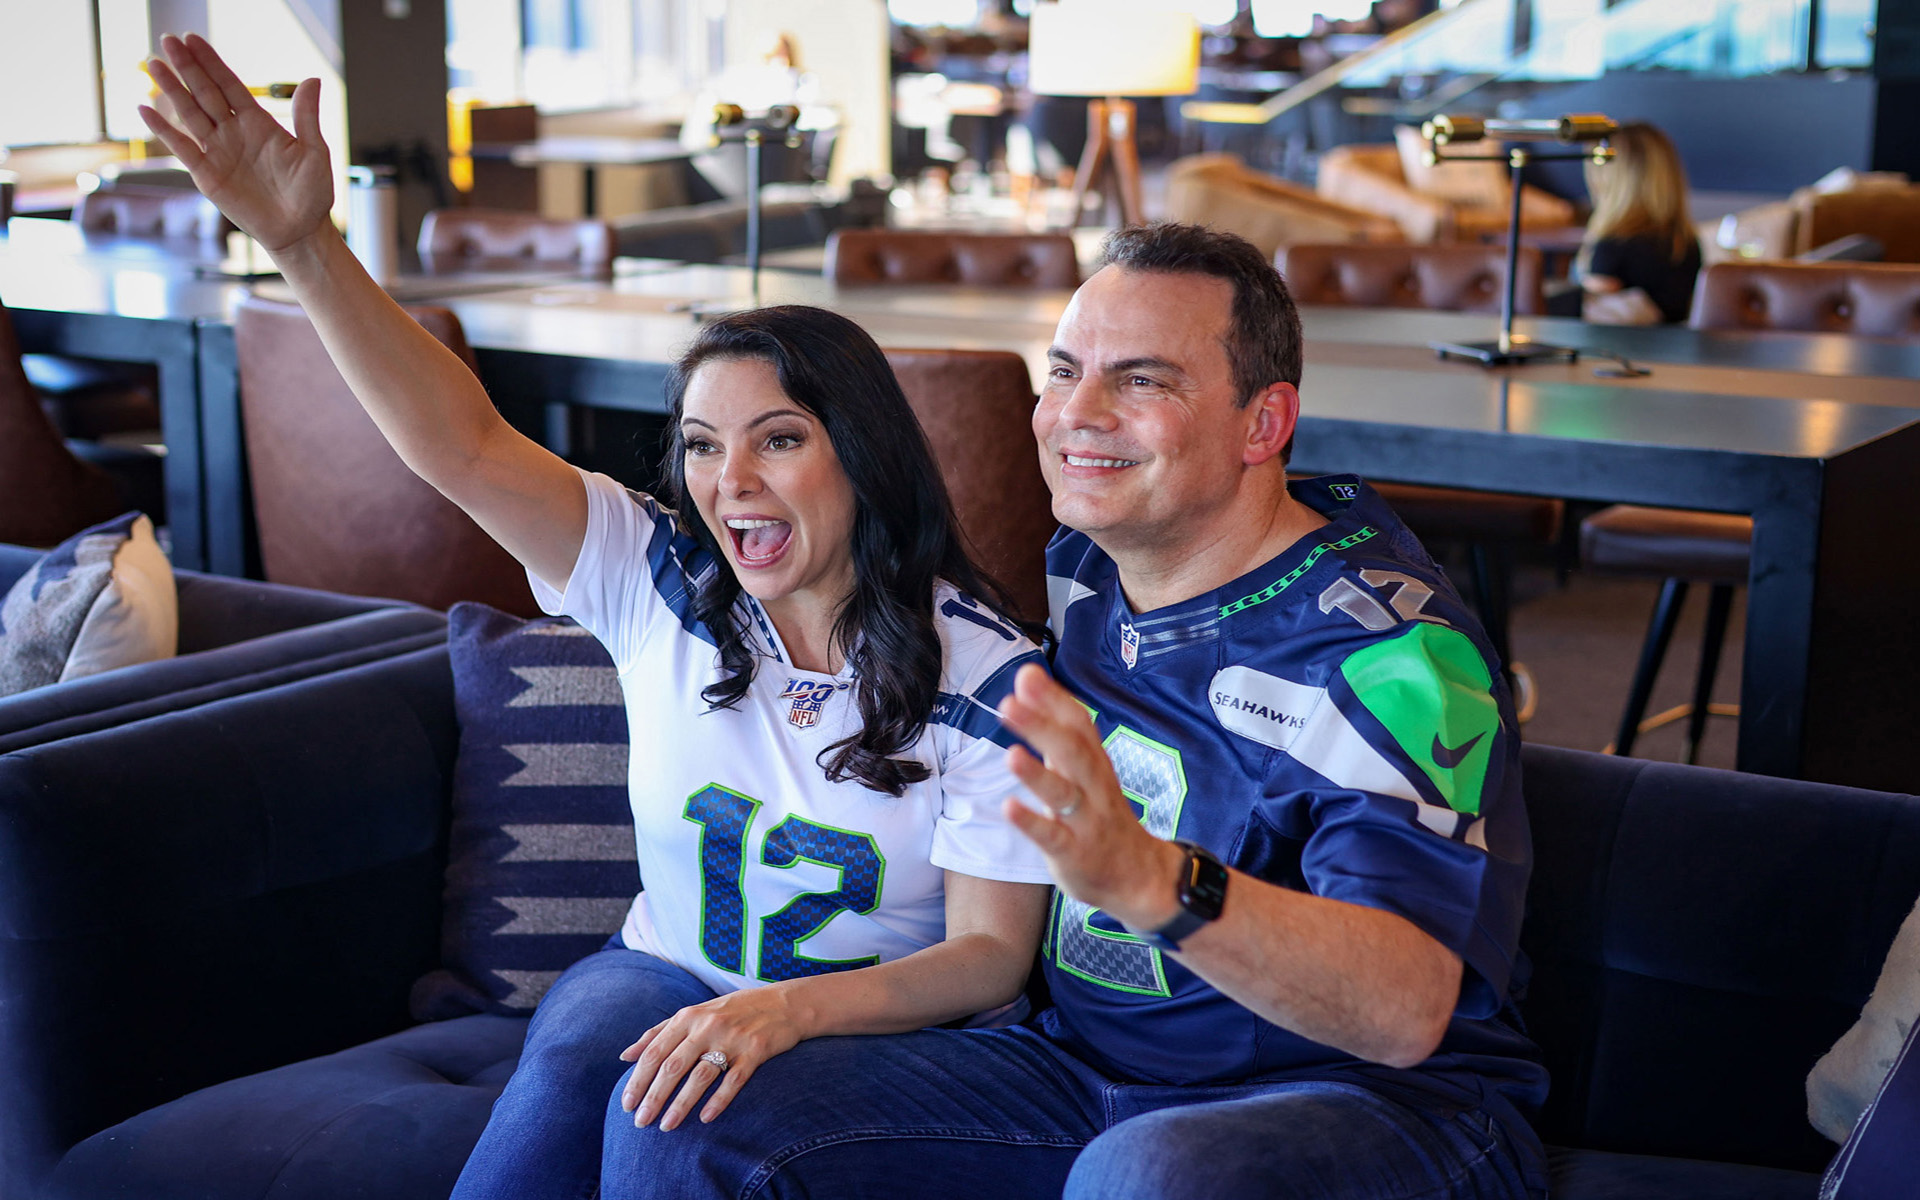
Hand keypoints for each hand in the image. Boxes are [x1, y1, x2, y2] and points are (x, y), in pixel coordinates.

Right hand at [139, 33, 333, 254]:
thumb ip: (307, 117)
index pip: (230, 85)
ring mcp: (218, 151)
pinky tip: (145, 109)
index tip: (192, 39)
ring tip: (154, 64)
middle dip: (187, 67)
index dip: (211, 62)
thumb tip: (313, 79)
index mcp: (259, 123)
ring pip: (190, 114)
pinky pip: (182, 148)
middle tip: (167, 40)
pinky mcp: (207, 174)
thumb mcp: (315, 152)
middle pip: (205, 93)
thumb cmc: (312, 194)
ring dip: (172, 90)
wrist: (300, 231)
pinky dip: (164, 130)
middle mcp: (234, 132)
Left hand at [618, 986, 807, 1130]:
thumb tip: (625, 1056)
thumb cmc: (731, 1011)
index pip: (655, 1051)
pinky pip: (734, 1079)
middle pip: (673, 1066)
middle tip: (640, 1122)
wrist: (783, 1003)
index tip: (626, 1105)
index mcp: (688, 1016)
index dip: (638, 1079)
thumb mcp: (694, 1014)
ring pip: (700, 1076)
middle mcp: (708, 1025)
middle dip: (654, 1097)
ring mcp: (733, 1038)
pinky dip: (719, 1100)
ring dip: (681, 1104)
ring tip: (667, 1127)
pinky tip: (705, 1118)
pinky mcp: (756, 1050)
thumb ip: (659, 1032)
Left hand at [998, 664, 1183, 930]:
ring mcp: (1086, 821)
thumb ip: (1053, 724)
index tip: (1027, 676)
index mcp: (1095, 762)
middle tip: (1009, 704)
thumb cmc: (1098, 811)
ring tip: (1011, 754)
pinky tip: (1009, 807)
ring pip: (1064, 794)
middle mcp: (1094, 787)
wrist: (1139, 875)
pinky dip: (1032, 823)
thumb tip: (1026, 677)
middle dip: (1042, 727)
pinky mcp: (1074, 854)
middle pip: (1072, 752)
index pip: (1079, 724)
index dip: (1055, 700)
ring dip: (1038, 774)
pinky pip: (1053, 838)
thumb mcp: (1081, 767)